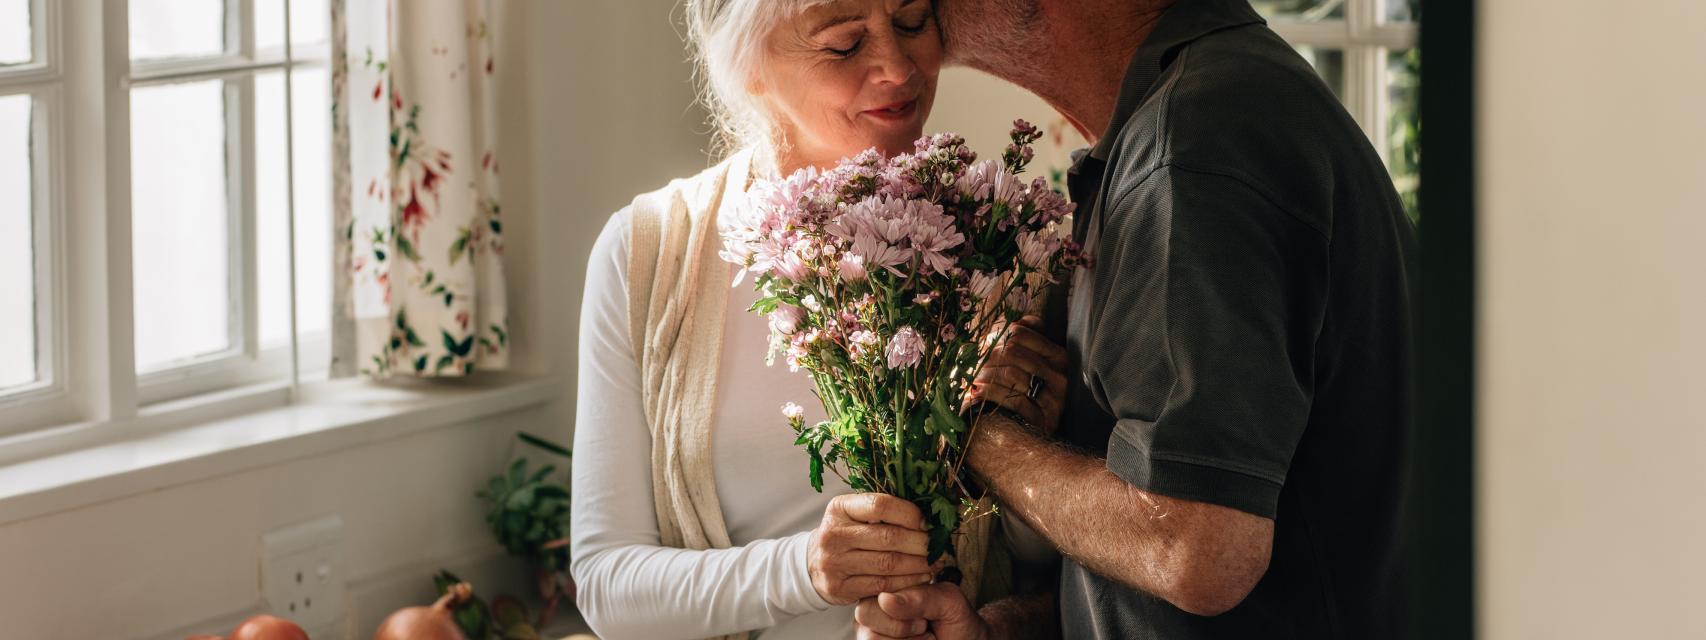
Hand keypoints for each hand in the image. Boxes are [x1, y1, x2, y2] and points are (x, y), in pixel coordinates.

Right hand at [809, 493, 935, 605]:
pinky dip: (907, 582)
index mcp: (839, 508)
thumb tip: (928, 515)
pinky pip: (882, 585)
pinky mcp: (839, 588)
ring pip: (888, 564)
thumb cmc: (846, 535)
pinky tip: (921, 578)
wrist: (812, 564)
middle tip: (938, 547)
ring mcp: (834, 563)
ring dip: (918, 564)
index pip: (880, 505)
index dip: (910, 514)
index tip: (927, 523)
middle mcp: (833, 534)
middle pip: (888, 537)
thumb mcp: (854, 514)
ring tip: (934, 563)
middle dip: (920, 543)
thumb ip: (883, 512)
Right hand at [855, 583, 987, 639]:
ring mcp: (870, 631)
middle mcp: (872, 607)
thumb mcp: (948, 601)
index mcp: (888, 585)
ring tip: (923, 636)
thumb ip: (920, 597)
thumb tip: (884, 599)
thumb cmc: (956, 621)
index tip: (924, 607)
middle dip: (901, 624)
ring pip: (871, 637)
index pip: (875, 586)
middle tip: (924, 624)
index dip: (902, 602)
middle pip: (865, 613)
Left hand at [966, 315, 1067, 433]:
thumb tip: (1026, 320)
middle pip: (1011, 352)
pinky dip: (990, 395)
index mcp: (1058, 356)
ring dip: (985, 377)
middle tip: (973, 367)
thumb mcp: (1027, 361)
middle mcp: (1060, 376)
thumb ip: (1027, 336)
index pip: (1019, 333)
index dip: (996, 337)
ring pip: (1010, 374)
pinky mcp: (1043, 420)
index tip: (985, 348)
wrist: (1025, 435)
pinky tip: (977, 395)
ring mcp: (1054, 399)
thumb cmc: (1021, 391)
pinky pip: (1012, 400)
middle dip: (987, 358)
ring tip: (974, 381)